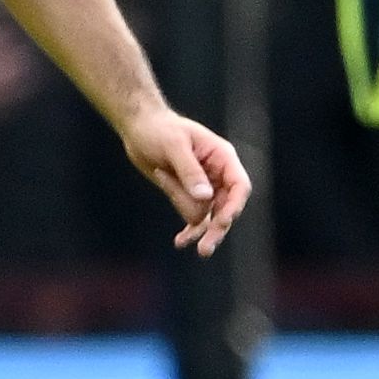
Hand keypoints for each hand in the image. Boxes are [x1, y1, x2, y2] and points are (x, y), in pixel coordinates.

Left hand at [121, 103, 251, 252]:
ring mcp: (205, 188)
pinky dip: (188, 230)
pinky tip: (180, 241)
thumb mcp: (173, 146)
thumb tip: (205, 197)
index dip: (234, 206)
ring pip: (205, 215)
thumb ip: (190, 171)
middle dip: (216, 228)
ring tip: (170, 201)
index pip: (239, 186)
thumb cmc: (159, 130)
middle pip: (227, 208)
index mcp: (222, 158)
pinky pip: (194, 219)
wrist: (140, 129)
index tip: (222, 222)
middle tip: (205, 249)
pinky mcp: (189, 196)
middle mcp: (218, 175)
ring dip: (184, 209)